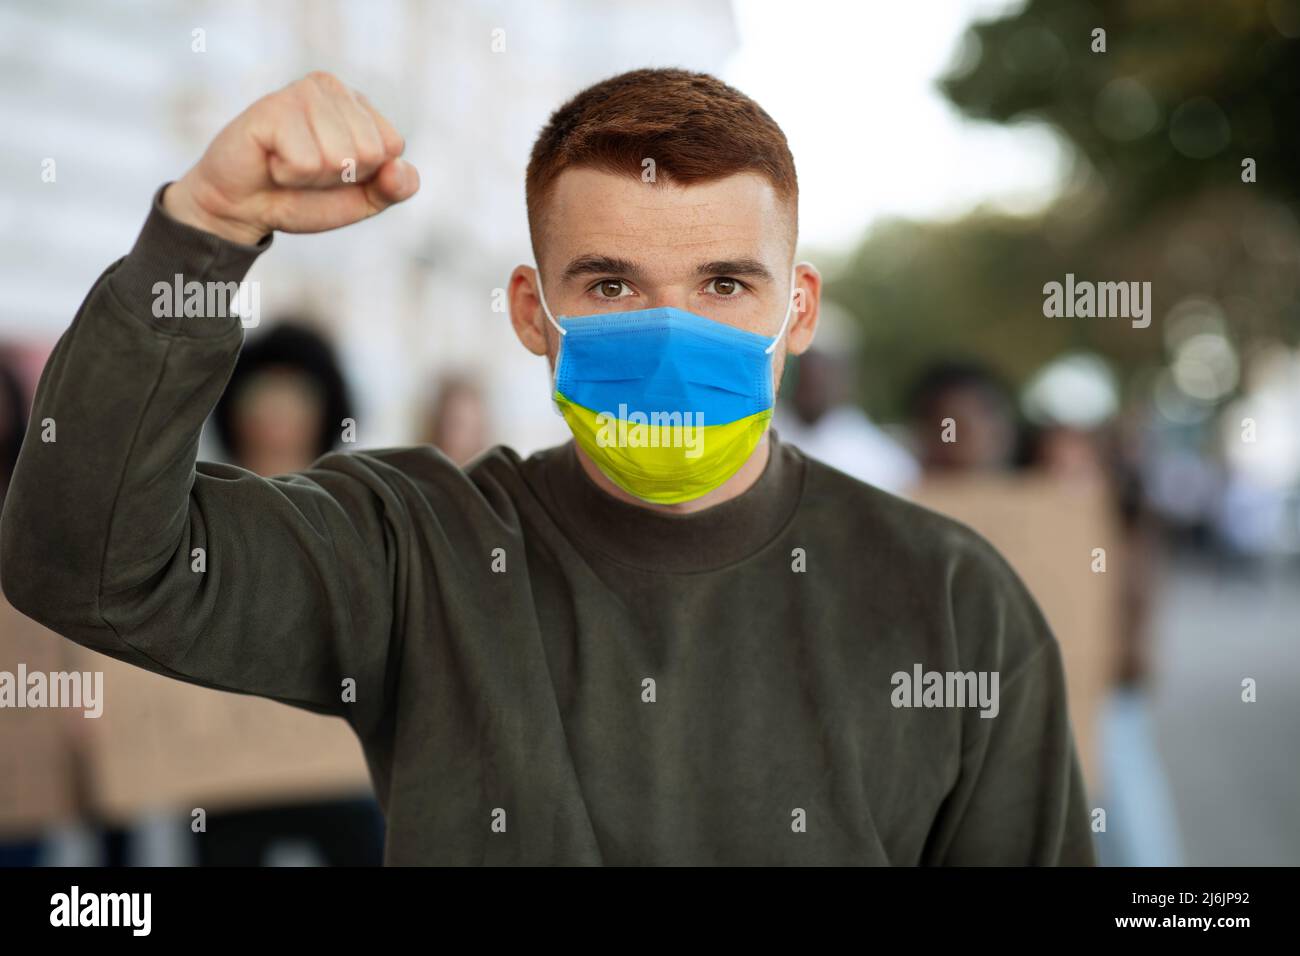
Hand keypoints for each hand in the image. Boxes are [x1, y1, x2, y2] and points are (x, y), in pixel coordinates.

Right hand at [163, 71, 418, 244]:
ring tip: (288, 164)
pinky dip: (289, 175)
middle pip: (369, 151)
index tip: (335, 173)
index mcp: (359, 105)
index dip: (367, 176)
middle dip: (339, 176)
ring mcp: (302, 92)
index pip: (392, 146)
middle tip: (307, 170)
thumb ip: (395, 188)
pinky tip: (271, 160)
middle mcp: (333, 88)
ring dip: (312, 177)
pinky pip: (306, 162)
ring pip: (339, 157)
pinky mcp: (273, 107)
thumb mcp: (362, 200)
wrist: (245, 208)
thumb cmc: (304, 197)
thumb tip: (399, 169)